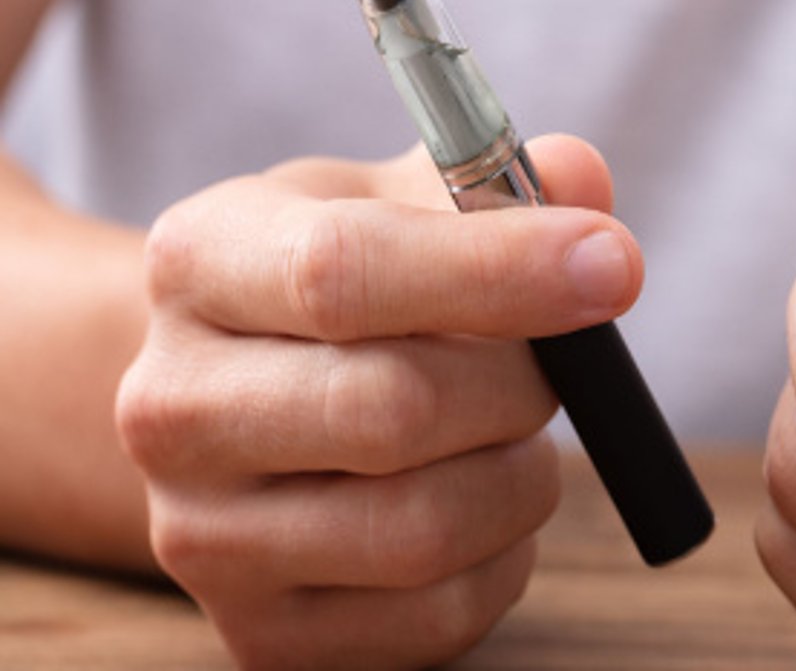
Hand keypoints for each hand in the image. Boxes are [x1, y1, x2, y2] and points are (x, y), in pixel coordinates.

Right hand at [116, 138, 642, 669]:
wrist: (238, 406)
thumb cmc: (343, 287)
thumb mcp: (395, 202)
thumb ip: (495, 184)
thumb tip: (584, 180)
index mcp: (200, 262)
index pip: (343, 270)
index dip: (500, 268)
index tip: (614, 264)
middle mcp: (171, 406)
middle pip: (392, 410)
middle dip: (521, 385)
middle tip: (553, 365)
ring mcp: (200, 536)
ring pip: (425, 528)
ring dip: (520, 475)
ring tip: (510, 432)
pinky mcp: (262, 634)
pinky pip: (439, 615)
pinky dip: (504, 555)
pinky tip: (480, 499)